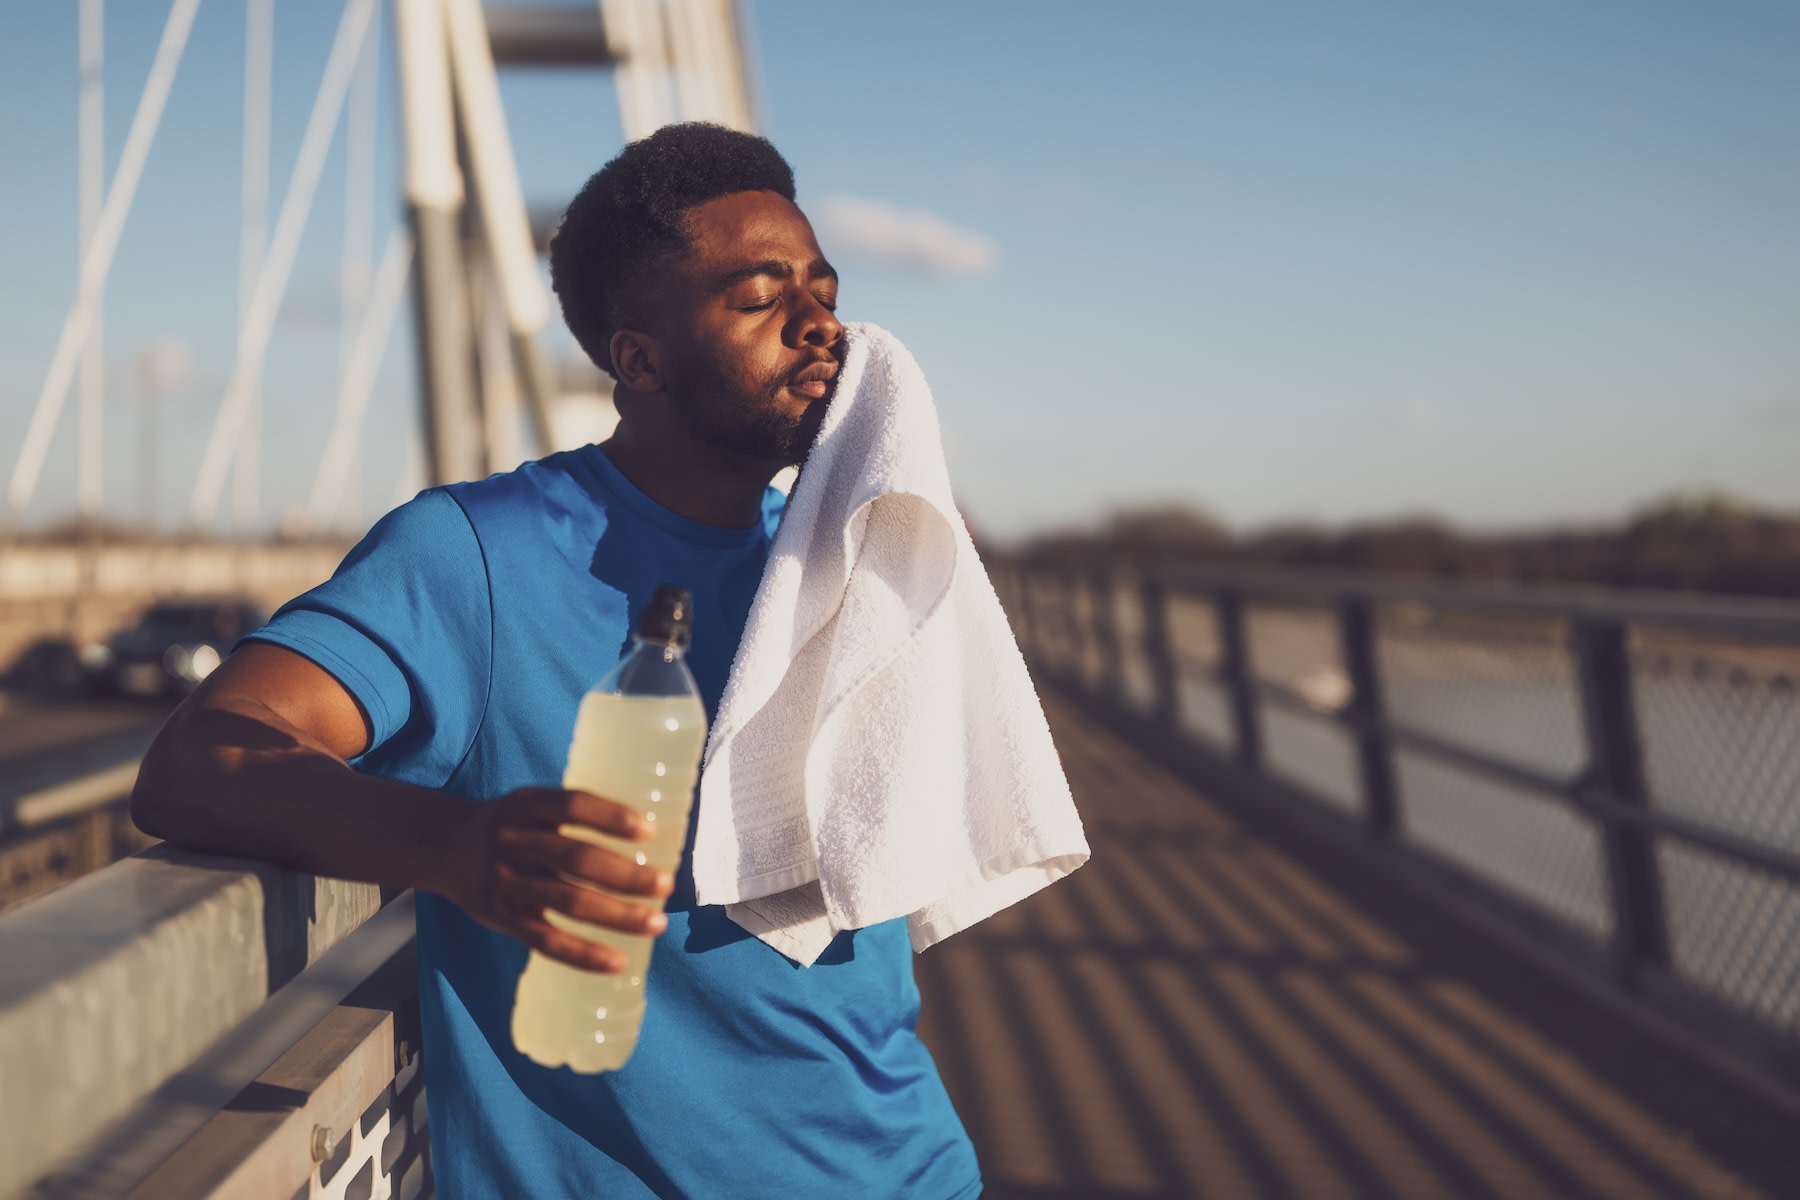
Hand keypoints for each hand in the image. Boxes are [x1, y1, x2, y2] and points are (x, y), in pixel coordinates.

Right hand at [439, 787, 674, 971]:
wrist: (445, 848)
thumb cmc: (510, 825)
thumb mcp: (530, 803)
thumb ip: (572, 815)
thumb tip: (647, 835)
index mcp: (526, 806)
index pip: (572, 805)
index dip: (611, 816)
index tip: (650, 830)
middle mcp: (513, 842)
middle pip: (576, 859)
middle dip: (626, 874)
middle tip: (666, 884)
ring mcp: (507, 883)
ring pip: (568, 902)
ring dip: (618, 916)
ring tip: (657, 923)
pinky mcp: (503, 919)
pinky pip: (547, 941)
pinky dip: (584, 954)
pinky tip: (618, 962)